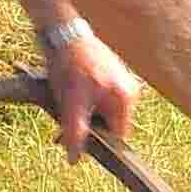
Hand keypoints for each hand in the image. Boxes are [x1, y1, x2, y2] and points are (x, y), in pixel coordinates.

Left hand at [40, 30, 141, 164]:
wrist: (62, 32)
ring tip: (63, 106)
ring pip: (101, 111)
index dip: (97, 143)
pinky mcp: (109, 74)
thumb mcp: (71, 103)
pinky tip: (67, 95)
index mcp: (126, 98)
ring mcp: (120, 81)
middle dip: (87, 127)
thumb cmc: (69, 65)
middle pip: (108, 123)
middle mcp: (128, 90)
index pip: (118, 135)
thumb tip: (75, 159)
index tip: (77, 142)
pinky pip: (98, 97)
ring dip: (82, 115)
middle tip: (62, 128)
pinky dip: (83, 101)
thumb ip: (75, 132)